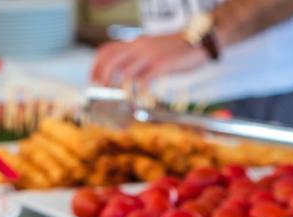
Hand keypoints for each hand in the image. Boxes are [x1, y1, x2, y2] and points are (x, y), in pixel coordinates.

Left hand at [91, 34, 208, 89]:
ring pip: (127, 71)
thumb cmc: (177, 49)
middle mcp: (139, 46)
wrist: (199, 41)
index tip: (93, 78)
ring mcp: (150, 55)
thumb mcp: (153, 48)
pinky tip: (141, 99)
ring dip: (121, 87)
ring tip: (121, 98)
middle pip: (112, 60)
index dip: (96, 64)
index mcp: (136, 42)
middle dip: (103, 76)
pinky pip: (145, 80)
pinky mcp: (162, 65)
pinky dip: (140, 92)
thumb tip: (127, 72)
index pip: (107, 50)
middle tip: (101, 89)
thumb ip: (140, 57)